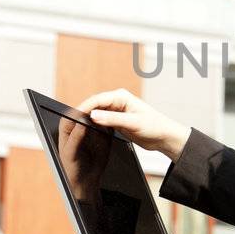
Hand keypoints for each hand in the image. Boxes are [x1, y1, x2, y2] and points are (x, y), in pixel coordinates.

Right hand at [72, 87, 188, 159]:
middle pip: (93, 105)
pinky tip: (86, 132)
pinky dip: (93, 125)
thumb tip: (93, 115)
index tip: (73, 116)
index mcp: (121, 96)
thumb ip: (113, 119)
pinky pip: (100, 121)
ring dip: (86, 119)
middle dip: (82, 113)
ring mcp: (115, 110)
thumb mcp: (133, 123)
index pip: (97, 99)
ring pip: (95, 113)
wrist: (164, 137)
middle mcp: (117, 101)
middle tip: (69, 124)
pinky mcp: (116, 120)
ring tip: (74, 128)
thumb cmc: (154, 126)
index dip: (84, 107)